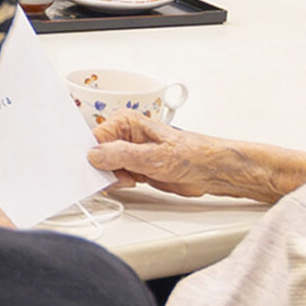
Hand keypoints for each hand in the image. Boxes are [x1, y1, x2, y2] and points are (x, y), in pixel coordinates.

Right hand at [85, 112, 305, 203]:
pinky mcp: (134, 167)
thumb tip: (94, 155)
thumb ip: (120, 155)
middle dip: (102, 169)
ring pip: (104, 168)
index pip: (94, 138)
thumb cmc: (192, 155)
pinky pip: (115, 176)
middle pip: (96, 154)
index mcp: (127, 122)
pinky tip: (132, 183)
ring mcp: (129, 152)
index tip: (95, 170)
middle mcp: (126, 135)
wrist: (212, 171)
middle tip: (118, 176)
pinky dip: (119, 183)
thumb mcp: (153, 157)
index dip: (93, 156)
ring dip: (112, 178)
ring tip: (131, 179)